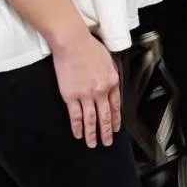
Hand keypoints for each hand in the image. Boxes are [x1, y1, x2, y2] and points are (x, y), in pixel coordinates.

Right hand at [50, 28, 120, 147]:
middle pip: (105, 116)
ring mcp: (86, 94)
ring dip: (92, 134)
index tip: (116, 128)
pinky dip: (77, 127)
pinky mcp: (71, 96)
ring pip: (91, 119)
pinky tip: (78, 134)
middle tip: (107, 142)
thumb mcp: (108, 61)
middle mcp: (101, 90)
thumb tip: (110, 86)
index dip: (116, 119)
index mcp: (112, 81)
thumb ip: (109, 76)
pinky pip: (75, 116)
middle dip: (107, 131)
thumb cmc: (89, 47)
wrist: (73, 42)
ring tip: (92, 144)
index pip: (116, 105)